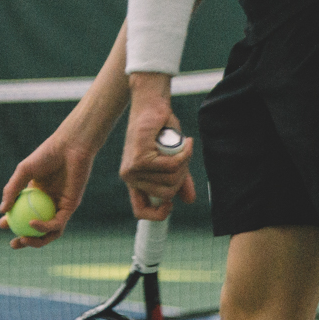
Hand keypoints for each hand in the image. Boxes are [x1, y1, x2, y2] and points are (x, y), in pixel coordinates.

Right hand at [0, 132, 94, 248]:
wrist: (70, 148)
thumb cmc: (47, 155)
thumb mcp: (24, 171)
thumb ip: (12, 190)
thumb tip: (2, 211)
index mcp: (36, 194)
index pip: (23, 213)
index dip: (12, 222)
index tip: (1, 225)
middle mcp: (48, 203)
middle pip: (36, 229)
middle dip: (24, 240)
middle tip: (13, 243)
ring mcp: (60, 206)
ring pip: (49, 232)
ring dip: (36, 241)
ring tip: (22, 239)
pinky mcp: (70, 207)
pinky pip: (57, 223)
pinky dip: (44, 227)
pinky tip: (32, 224)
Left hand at [120, 73, 195, 220]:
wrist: (152, 105)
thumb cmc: (161, 130)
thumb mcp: (172, 159)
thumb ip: (178, 179)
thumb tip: (189, 200)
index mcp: (135, 181)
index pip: (140, 211)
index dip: (158, 214)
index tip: (172, 204)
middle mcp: (130, 177)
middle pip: (166, 194)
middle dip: (182, 178)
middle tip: (184, 158)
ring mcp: (133, 169)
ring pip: (170, 179)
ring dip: (184, 163)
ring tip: (183, 147)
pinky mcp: (139, 158)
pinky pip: (171, 166)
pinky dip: (184, 154)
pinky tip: (186, 143)